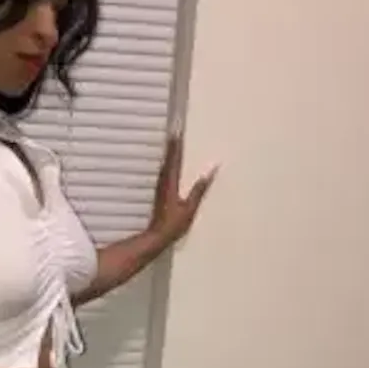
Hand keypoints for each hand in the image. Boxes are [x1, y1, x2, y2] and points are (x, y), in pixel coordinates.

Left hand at [149, 131, 216, 248]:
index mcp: (171, 182)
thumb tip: (211, 171)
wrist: (157, 236)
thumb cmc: (174, 224)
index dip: (176, 144)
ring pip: (165, 165)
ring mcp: (160, 187)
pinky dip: (169, 164)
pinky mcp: (160, 193)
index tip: (178, 131)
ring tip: (175, 142)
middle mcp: (164, 181)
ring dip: (170, 153)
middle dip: (172, 145)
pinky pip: (165, 173)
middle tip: (176, 131)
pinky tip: (173, 164)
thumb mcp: (190, 207)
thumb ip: (199, 189)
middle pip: (168, 158)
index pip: (174, 158)